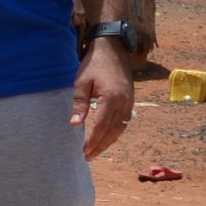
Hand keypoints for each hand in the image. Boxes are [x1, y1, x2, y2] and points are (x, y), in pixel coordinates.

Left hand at [70, 39, 134, 159]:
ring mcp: (130, 102)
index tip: (84, 152)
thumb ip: (79, 104)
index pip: (102, 126)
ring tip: (96, 151)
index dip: (93, 141)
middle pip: (113, 131)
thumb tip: (74, 125)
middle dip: (101, 146)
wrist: (113, 48)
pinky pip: (124, 121)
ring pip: (121, 128)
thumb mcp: (81, 82)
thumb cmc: (94, 63)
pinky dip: (115, 132)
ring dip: (109, 141)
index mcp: (112, 98)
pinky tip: (106, 137)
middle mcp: (124, 103)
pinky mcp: (130, 100)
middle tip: (88, 157)